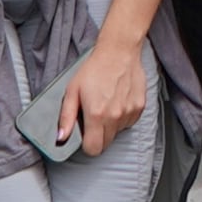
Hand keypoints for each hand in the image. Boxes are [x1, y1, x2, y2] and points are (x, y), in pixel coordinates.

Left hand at [62, 35, 151, 152]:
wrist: (119, 52)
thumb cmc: (95, 69)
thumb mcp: (72, 91)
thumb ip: (66, 117)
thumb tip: (61, 138)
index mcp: (96, 115)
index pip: (93, 149)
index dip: (87, 145)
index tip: (85, 136)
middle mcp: (115, 117)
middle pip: (106, 144)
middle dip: (98, 136)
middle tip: (93, 118)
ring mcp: (129, 112)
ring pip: (118, 133)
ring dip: (111, 126)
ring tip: (106, 105)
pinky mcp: (139, 107)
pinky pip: (129, 122)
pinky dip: (122, 117)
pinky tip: (117, 101)